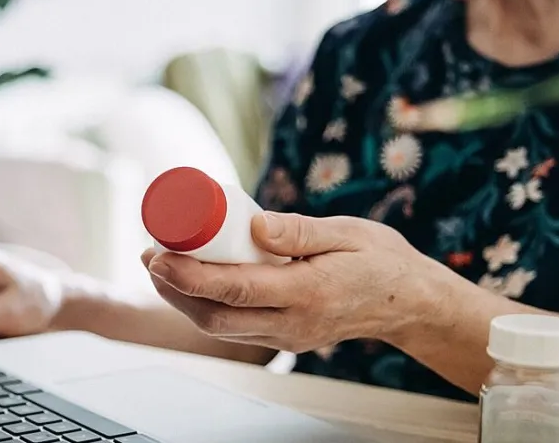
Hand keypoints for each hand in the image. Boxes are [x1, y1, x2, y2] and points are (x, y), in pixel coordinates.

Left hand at [142, 212, 447, 353]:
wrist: (409, 302)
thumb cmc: (380, 260)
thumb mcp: (347, 232)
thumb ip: (300, 230)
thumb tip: (254, 222)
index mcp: (308, 292)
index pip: (235, 289)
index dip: (189, 275)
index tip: (159, 254)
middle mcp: (293, 322)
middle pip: (216, 317)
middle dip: (173, 289)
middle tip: (149, 255)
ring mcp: (288, 335)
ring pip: (221, 327)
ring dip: (184, 300)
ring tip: (160, 265)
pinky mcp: (285, 337)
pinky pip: (236, 326)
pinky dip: (206, 306)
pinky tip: (191, 281)